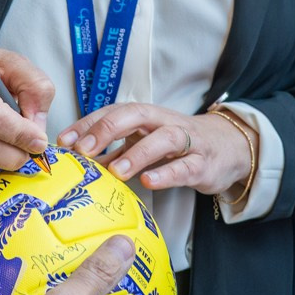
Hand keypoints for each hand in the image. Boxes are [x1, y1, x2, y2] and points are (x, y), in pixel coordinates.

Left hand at [58, 102, 254, 198]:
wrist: (229, 148)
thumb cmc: (178, 147)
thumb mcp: (143, 145)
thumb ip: (114, 153)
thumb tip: (78, 162)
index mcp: (145, 116)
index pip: (112, 112)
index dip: (87, 124)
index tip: (64, 141)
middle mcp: (164, 122)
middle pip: (135, 115)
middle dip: (107, 130)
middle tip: (84, 150)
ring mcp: (186, 141)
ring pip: (163, 139)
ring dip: (137, 154)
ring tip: (115, 172)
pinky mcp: (203, 163)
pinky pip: (185, 167)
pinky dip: (167, 173)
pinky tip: (149, 182)